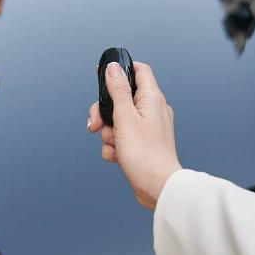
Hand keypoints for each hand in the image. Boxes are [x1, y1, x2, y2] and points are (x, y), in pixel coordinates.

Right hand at [87, 62, 181, 209]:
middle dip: (105, 112)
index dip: (121, 70)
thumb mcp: (124, 117)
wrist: (157, 187)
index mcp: (152, 98)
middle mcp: (153, 110)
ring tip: (114, 145)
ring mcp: (149, 127)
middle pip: (122, 98)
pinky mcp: (144, 143)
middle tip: (96, 124)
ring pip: (119, 120)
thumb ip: (118, 90)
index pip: (139, 70)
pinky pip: (123, 137)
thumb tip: (113, 67)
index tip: (103, 75)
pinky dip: (116, 146)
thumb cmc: (145, 154)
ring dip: (109, 133)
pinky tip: (117, 156)